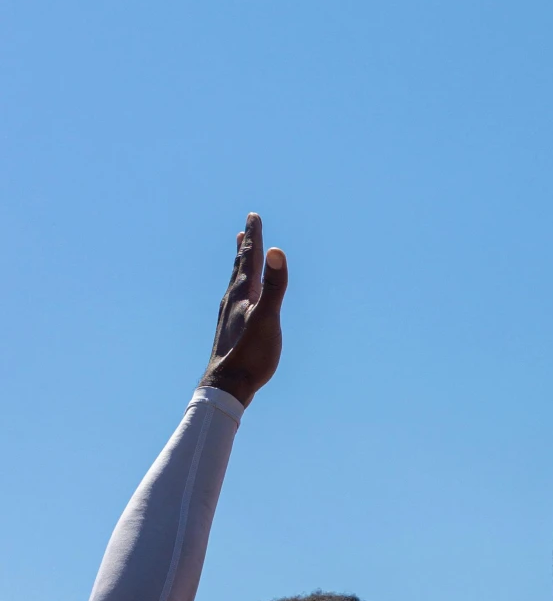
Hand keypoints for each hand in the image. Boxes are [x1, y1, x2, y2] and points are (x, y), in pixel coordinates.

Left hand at [200, 214, 286, 407]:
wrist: (227, 385)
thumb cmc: (249, 354)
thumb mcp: (268, 318)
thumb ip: (275, 286)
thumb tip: (276, 251)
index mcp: (242, 294)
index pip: (250, 258)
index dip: (254, 237)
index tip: (253, 216)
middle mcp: (233, 299)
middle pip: (240, 266)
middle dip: (246, 245)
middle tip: (246, 227)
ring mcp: (230, 314)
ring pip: (237, 282)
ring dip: (241, 265)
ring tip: (241, 255)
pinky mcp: (232, 328)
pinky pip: (237, 298)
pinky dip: (242, 287)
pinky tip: (242, 297)